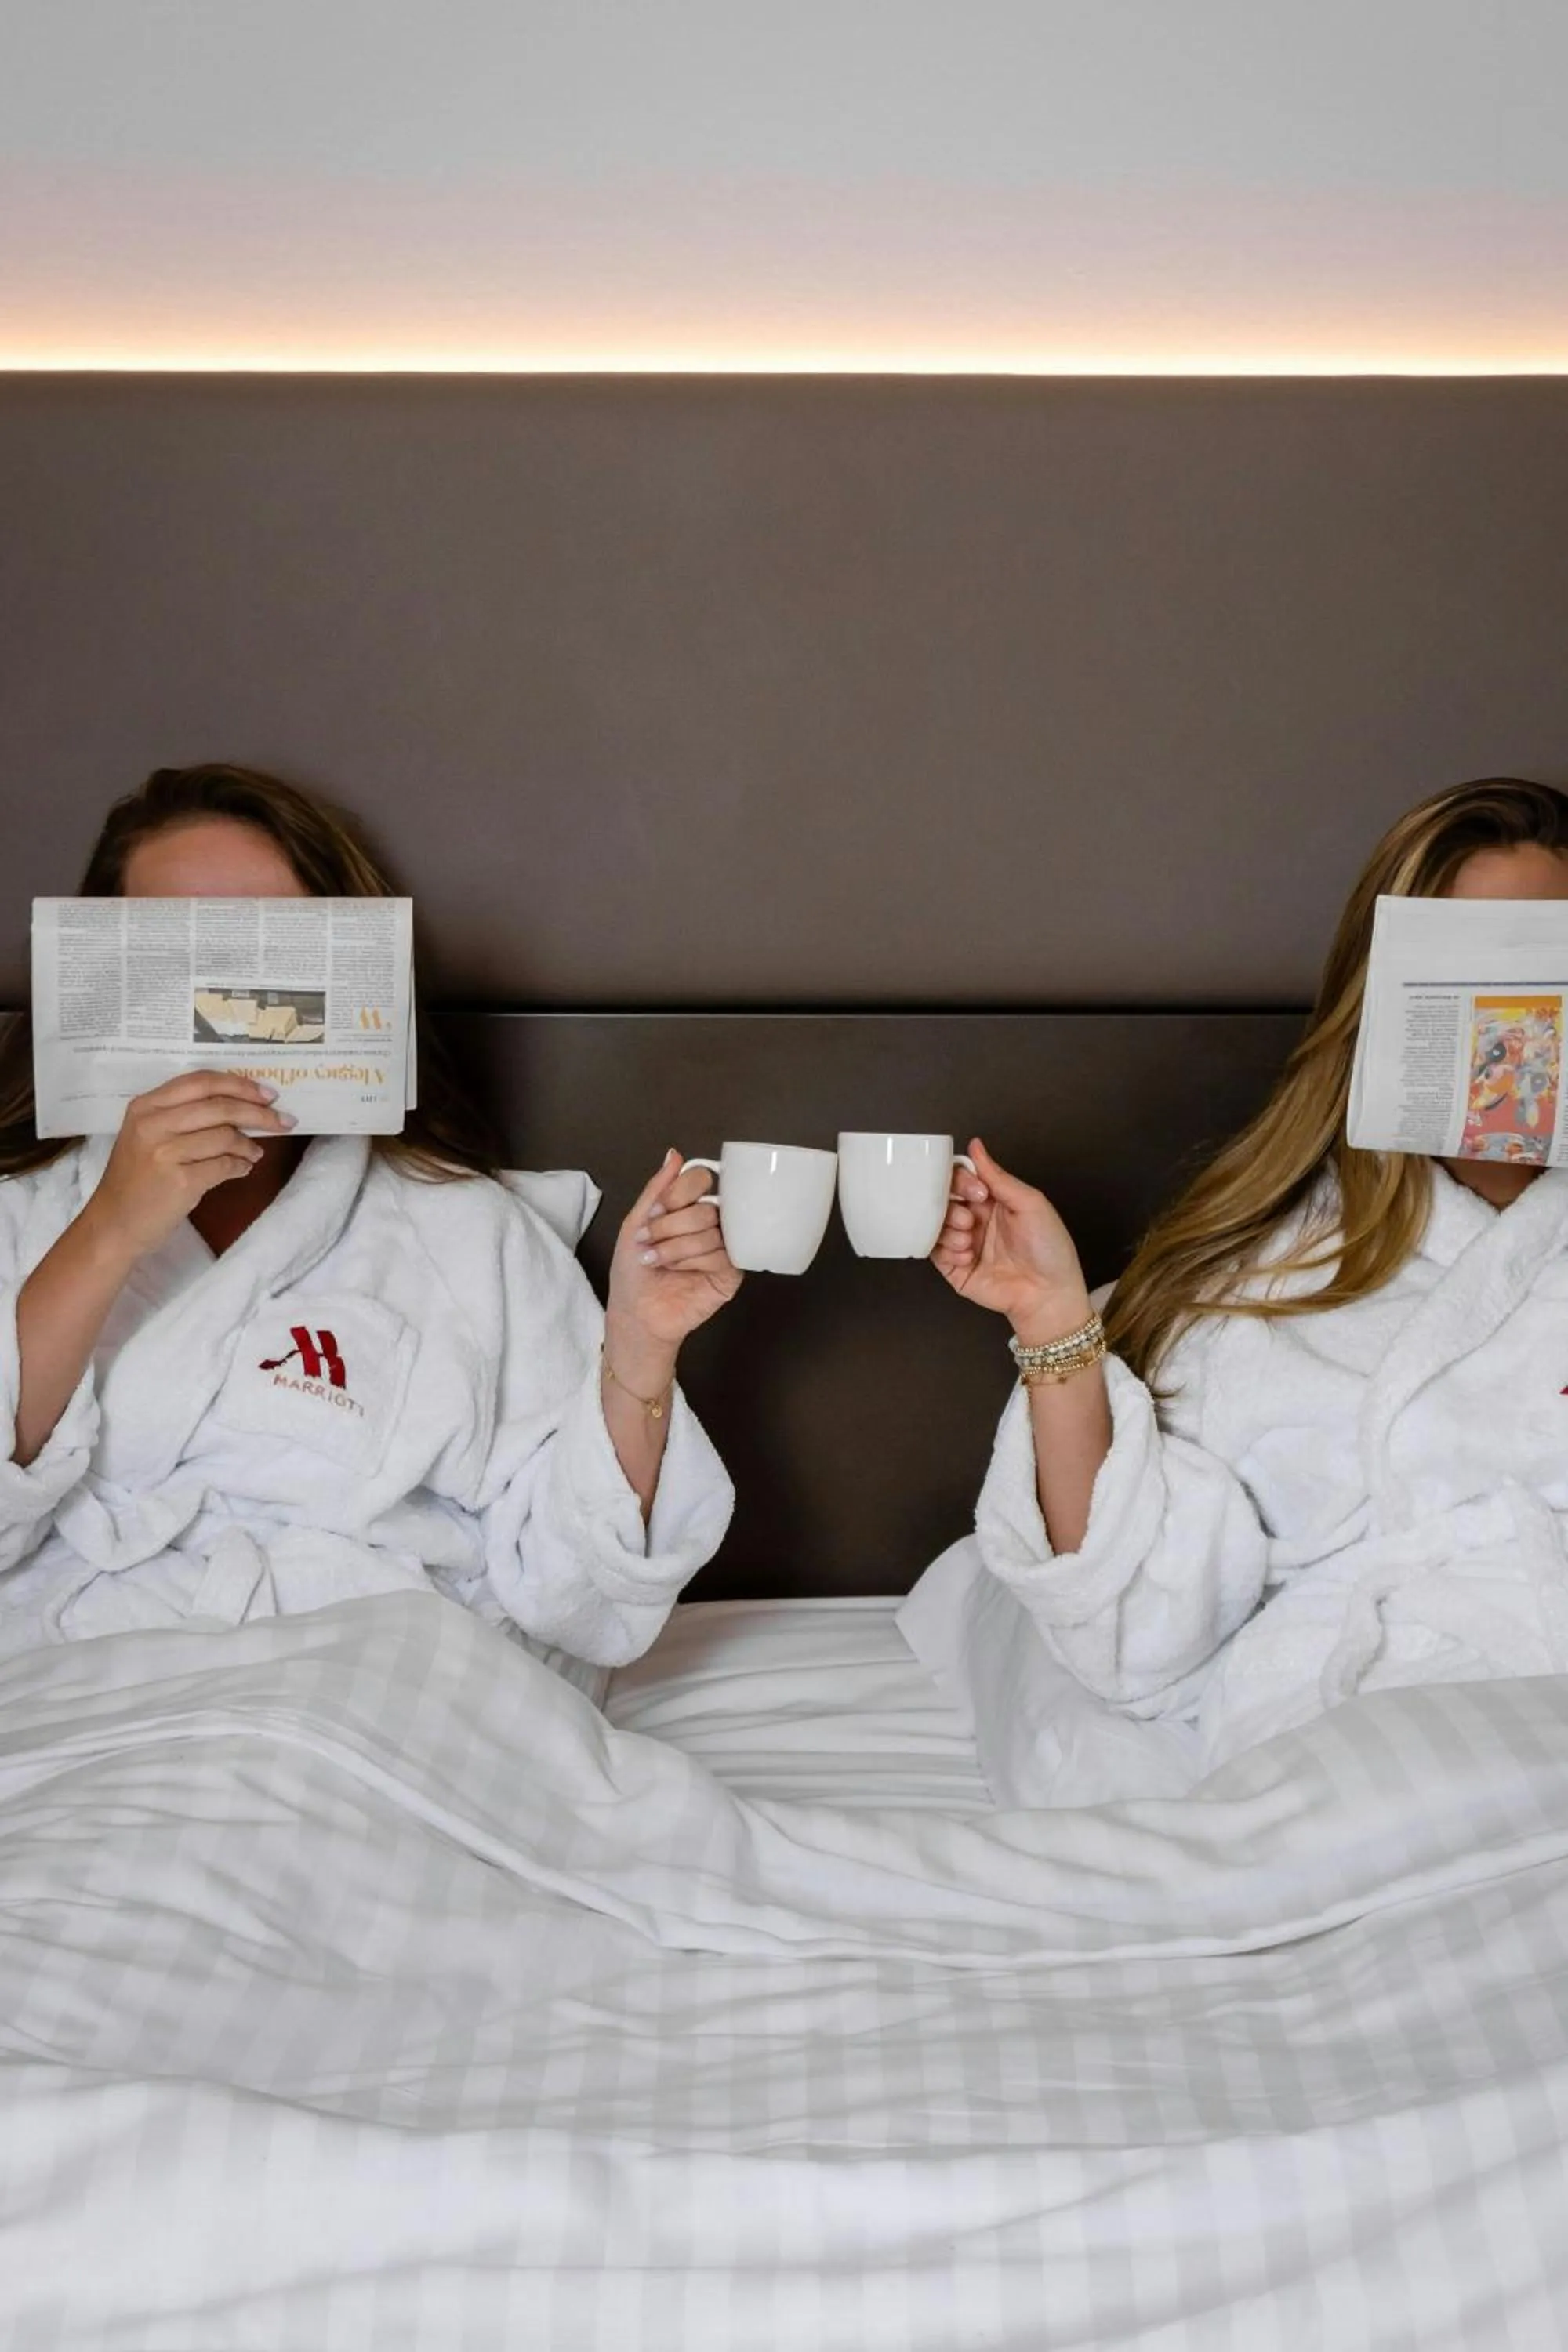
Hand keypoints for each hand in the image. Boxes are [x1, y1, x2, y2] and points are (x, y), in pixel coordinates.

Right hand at [79, 1071, 296, 1264]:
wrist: (113, 1225)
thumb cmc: (136, 1180)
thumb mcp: (148, 1137)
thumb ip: (184, 1117)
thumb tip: (242, 1106)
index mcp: (145, 1106)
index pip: (200, 1081)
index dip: (239, 1084)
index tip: (267, 1093)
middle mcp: (152, 1124)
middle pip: (219, 1106)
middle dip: (259, 1113)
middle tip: (283, 1120)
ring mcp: (164, 1153)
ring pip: (226, 1136)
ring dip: (249, 1144)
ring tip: (256, 1152)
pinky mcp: (179, 1181)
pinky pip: (224, 1165)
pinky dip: (240, 1166)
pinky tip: (243, 1168)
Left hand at [604, 1151, 742, 1377]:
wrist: (636, 1312)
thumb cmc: (633, 1270)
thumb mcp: (636, 1222)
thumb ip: (656, 1189)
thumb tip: (674, 1153)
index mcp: (689, 1207)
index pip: (701, 1179)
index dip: (679, 1193)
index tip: (656, 1211)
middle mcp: (711, 1224)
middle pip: (706, 1207)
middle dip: (670, 1226)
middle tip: (649, 1241)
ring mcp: (724, 1248)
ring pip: (712, 1231)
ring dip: (676, 1247)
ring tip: (657, 1261)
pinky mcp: (731, 1274)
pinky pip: (722, 1255)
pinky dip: (692, 1262)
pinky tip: (678, 1272)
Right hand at [930, 1136, 1091, 1340]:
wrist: (1050, 1293)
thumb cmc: (1050, 1249)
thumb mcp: (1029, 1203)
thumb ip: (998, 1176)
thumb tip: (976, 1146)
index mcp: (992, 1200)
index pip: (961, 1178)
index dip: (960, 1180)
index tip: (977, 1191)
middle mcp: (975, 1219)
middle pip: (943, 1199)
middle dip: (952, 1206)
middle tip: (971, 1218)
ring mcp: (963, 1243)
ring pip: (935, 1224)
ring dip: (949, 1228)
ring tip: (969, 1239)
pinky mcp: (955, 1268)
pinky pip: (934, 1251)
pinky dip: (946, 1249)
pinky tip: (967, 1255)